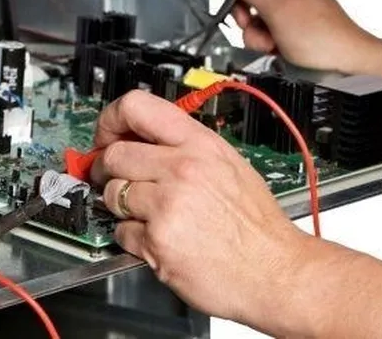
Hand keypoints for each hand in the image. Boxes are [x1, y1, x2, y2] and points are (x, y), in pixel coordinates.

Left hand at [91, 90, 316, 334]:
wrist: (276, 273)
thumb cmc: (259, 228)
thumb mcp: (230, 167)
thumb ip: (188, 150)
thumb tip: (146, 142)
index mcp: (201, 145)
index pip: (136, 107)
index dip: (110, 120)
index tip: (105, 134)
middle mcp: (183, 169)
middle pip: (114, 154)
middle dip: (105, 169)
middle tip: (110, 178)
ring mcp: (167, 205)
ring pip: (113, 194)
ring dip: (120, 206)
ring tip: (147, 215)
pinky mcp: (157, 241)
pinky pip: (121, 232)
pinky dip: (132, 238)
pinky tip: (158, 240)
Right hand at [221, 0, 380, 72]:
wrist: (344, 63)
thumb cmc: (321, 35)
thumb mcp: (276, 9)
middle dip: (244, 8)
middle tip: (249, 20)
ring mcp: (290, 9)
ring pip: (256, 13)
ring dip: (255, 30)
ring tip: (268, 40)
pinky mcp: (290, 28)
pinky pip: (266, 29)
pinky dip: (265, 40)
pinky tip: (274, 47)